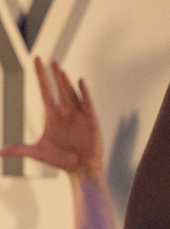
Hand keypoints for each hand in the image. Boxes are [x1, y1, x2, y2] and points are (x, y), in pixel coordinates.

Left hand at [0, 59, 103, 178]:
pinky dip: (84, 92)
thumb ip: (19, 149)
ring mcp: (78, 115)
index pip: (44, 89)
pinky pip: (87, 103)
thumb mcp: (38, 152)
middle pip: (58, 88)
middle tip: (50, 61)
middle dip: (54, 75)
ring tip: (60, 70)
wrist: (81, 170)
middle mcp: (64, 111)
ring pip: (71, 93)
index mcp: (51, 114)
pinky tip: (80, 81)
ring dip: (65, 81)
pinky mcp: (90, 120)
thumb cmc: (61, 161)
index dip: (40, 74)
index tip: (36, 59)